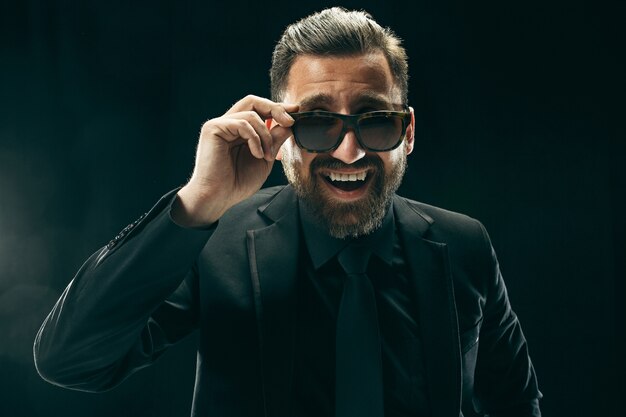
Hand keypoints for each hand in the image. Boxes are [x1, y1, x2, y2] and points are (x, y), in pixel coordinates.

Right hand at [172, 95, 297, 226]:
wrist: (219, 197)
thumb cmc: (238, 182)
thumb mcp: (265, 158)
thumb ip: (275, 139)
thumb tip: (290, 123)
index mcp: (238, 131)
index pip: (258, 110)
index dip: (277, 108)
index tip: (295, 112)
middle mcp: (228, 124)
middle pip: (253, 102)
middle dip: (275, 109)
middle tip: (290, 121)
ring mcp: (219, 125)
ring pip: (251, 114)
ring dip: (266, 135)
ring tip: (267, 155)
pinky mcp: (213, 128)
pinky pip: (243, 123)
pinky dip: (255, 139)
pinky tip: (257, 155)